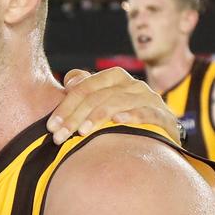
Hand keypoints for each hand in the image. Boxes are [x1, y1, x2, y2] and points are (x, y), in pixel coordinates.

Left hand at [49, 67, 178, 144]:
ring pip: (118, 103)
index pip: (84, 88)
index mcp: (115, 78)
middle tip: (59, 136)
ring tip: (81, 132)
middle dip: (75, 117)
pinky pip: (146, 113)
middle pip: (97, 97)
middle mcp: (132, 85)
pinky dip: (132, 115)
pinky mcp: (163, 116)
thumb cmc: (122, 117)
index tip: (51, 126)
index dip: (65, 106)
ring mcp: (149, 99)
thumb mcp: (102, 100)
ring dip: (97, 117)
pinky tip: (117, 122)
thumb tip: (70, 81)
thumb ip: (84, 88)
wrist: (159, 135)